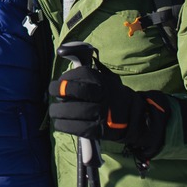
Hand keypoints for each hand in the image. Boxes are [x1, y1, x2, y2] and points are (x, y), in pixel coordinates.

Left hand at [49, 64, 170, 157]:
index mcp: (104, 82)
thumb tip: (65, 55)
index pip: (82, 74)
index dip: (67, 76)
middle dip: (59, 90)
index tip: (60, 80)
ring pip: (74, 111)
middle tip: (52, 91)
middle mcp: (103, 96)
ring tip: (54, 111)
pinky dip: (64, 125)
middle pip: (76, 91)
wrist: (134, 117)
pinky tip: (60, 123)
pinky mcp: (99, 131)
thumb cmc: (112, 95)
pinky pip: (77, 128)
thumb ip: (88, 72)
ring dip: (58, 111)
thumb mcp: (106, 78)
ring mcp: (102, 114)